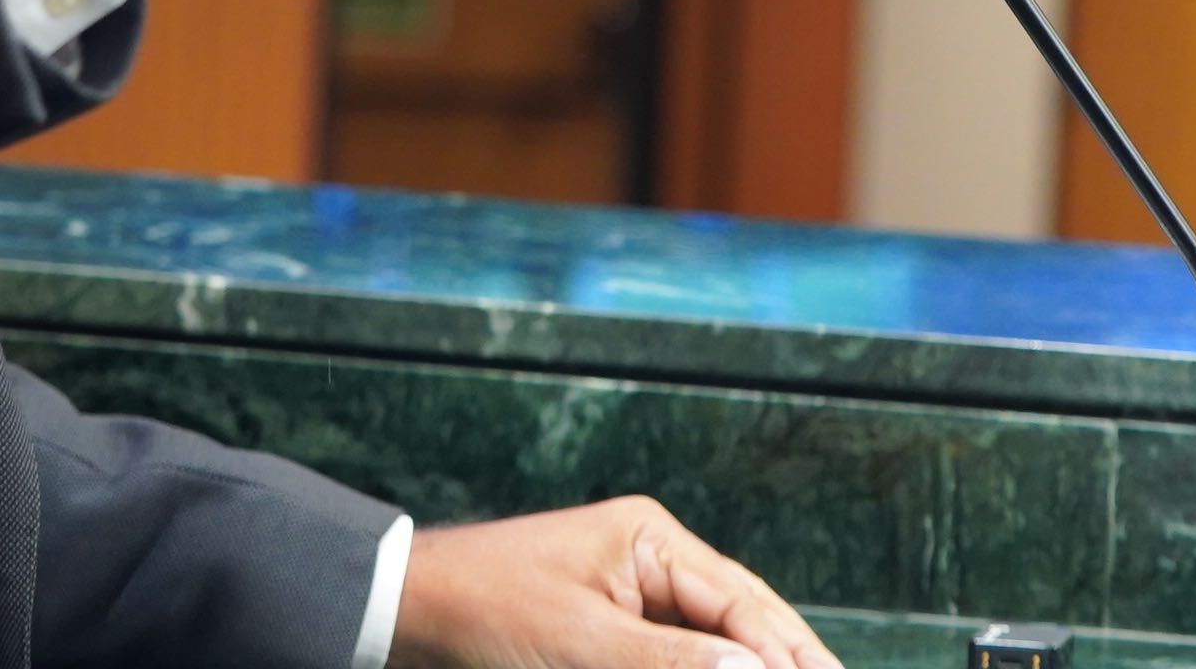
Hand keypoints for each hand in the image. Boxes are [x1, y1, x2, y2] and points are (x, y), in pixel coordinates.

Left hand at [392, 498, 840, 668]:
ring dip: (752, 665)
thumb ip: (676, 663)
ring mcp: (634, 596)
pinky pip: (677, 654)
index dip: (792, 657)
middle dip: (787, 661)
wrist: (404, 613)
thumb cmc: (484, 612)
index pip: (746, 607)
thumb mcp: (585, 645)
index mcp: (651, 539)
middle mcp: (653, 560)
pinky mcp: (611, 631)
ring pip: (717, 644)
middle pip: (744, 623)